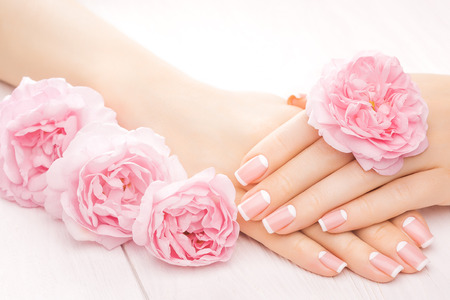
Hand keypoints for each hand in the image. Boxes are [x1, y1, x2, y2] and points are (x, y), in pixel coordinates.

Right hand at [119, 84, 432, 280]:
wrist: (178, 111)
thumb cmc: (228, 109)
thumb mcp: (273, 108)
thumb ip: (308, 127)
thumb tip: (338, 138)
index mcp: (304, 134)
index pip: (358, 174)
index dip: (392, 201)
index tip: (420, 225)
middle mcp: (289, 161)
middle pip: (345, 202)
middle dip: (384, 232)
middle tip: (414, 257)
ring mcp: (262, 187)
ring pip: (317, 223)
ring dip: (355, 250)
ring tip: (387, 271)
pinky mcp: (234, 207)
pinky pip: (275, 235)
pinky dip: (305, 253)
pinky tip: (333, 269)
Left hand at [235, 74, 449, 235]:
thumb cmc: (418, 102)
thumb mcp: (383, 89)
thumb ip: (341, 100)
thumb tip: (292, 101)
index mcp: (370, 96)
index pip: (311, 124)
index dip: (276, 148)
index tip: (244, 170)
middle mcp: (391, 120)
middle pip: (324, 156)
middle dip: (283, 183)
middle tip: (249, 205)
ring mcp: (420, 149)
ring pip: (354, 180)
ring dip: (312, 204)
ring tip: (277, 222)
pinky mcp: (446, 177)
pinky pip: (397, 199)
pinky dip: (362, 213)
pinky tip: (330, 226)